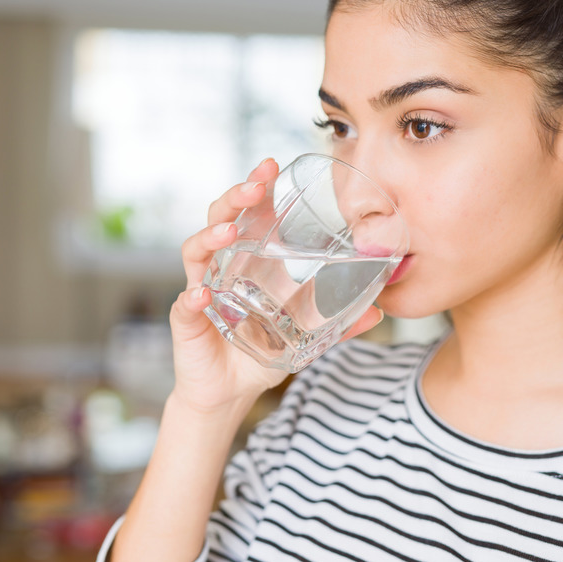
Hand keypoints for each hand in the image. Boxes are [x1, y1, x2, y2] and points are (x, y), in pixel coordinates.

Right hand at [168, 158, 383, 412]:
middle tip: (255, 186)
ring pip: (196, 252)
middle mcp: (219, 269)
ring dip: (210, 237)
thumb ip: (338, 323)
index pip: (248, 215)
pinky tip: (201, 296)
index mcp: (246, 262)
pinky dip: (191, 299)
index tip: (271, 166)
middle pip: (219, 220)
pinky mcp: (187, 322)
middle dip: (234, 198)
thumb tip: (379, 311)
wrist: (228, 394)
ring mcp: (201, 291)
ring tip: (229, 233)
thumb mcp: (305, 337)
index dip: (256, 188)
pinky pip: (184, 305)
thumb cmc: (260, 354)